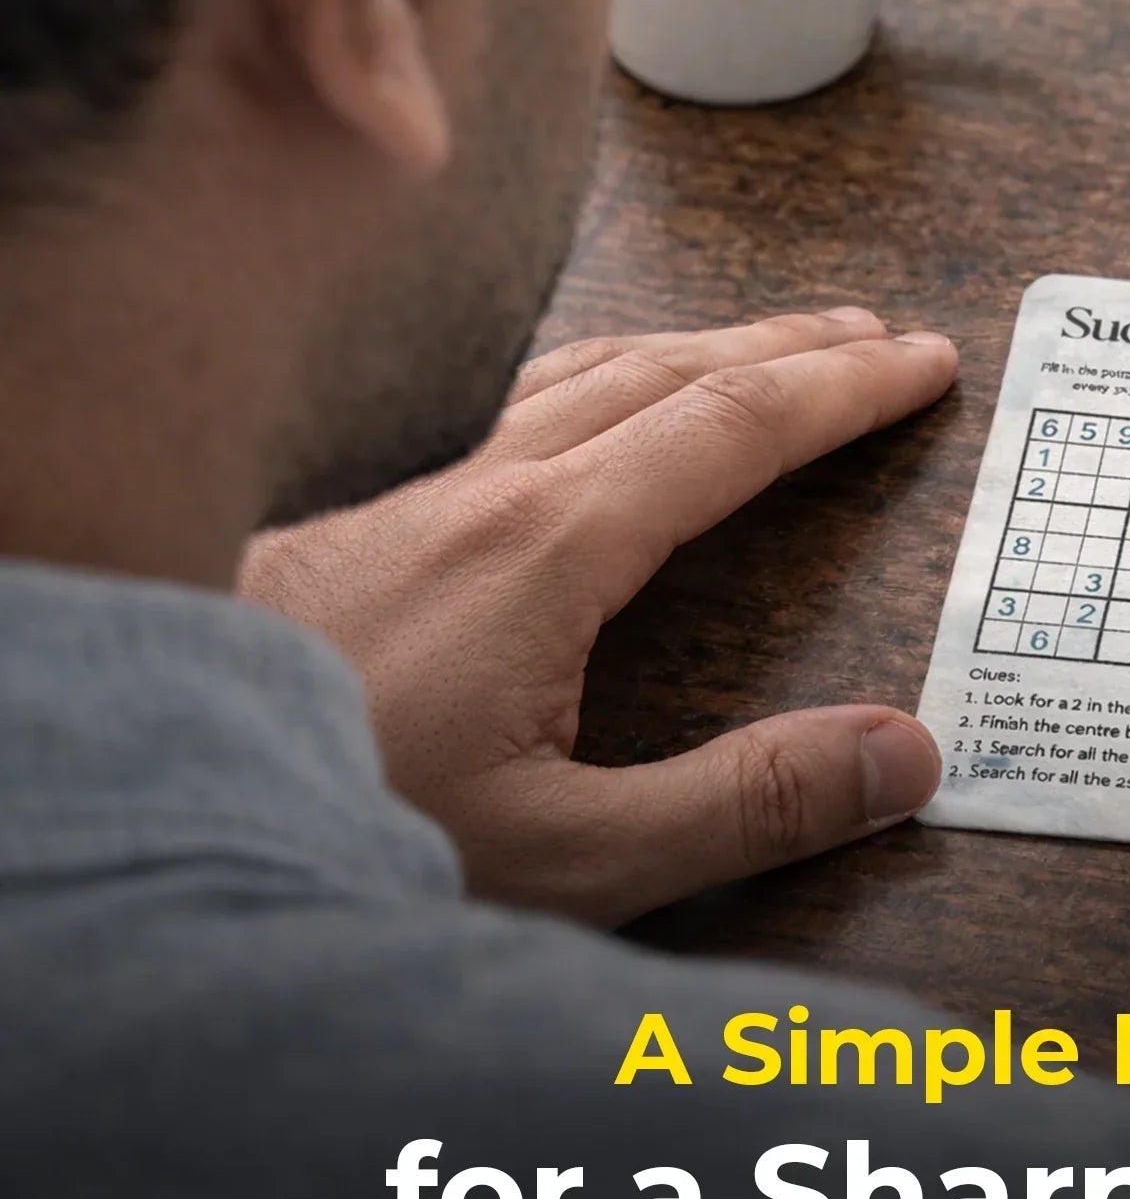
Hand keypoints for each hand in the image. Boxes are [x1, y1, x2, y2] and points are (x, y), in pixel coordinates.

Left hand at [242, 309, 956, 926]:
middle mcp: (482, 482)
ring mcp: (412, 480)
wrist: (138, 798)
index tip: (923, 364)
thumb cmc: (340, 830)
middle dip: (791, 347)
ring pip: (585, 367)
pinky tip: (582, 395)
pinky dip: (599, 366)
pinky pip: (510, 392)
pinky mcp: (357, 504)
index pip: (735, 428)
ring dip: (700, 345)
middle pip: (672, 371)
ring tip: (771, 346)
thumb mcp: (567, 860)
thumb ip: (743, 805)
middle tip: (878, 338)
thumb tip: (903, 753)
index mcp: (548, 547)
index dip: (844, 391)